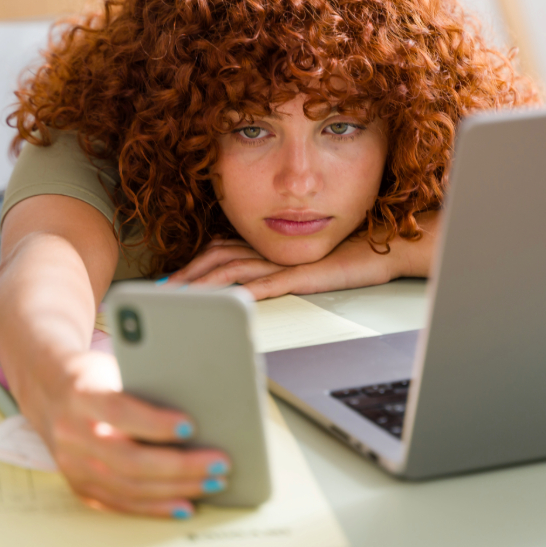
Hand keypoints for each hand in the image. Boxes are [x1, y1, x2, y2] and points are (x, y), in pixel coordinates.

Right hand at [20, 350, 230, 517]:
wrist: (47, 389)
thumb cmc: (93, 375)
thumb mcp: (114, 366)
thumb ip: (146, 384)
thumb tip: (201, 404)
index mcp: (81, 395)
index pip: (120, 412)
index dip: (155, 423)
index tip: (192, 426)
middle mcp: (72, 433)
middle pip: (130, 459)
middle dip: (181, 465)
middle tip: (219, 463)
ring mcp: (72, 464)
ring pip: (128, 486)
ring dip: (176, 489)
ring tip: (212, 483)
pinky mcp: (78, 483)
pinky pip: (119, 503)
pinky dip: (154, 507)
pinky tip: (182, 504)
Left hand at [165, 211, 439, 298]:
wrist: (384, 250)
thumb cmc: (348, 259)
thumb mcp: (303, 266)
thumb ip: (275, 271)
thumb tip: (244, 289)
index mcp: (269, 245)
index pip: (219, 251)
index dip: (191, 266)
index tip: (167, 282)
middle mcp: (272, 249)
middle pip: (217, 258)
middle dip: (186, 275)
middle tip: (161, 292)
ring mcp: (286, 261)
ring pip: (234, 270)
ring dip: (203, 286)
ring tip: (179, 300)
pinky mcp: (303, 274)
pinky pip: (268, 283)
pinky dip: (243, 293)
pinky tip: (226, 301)